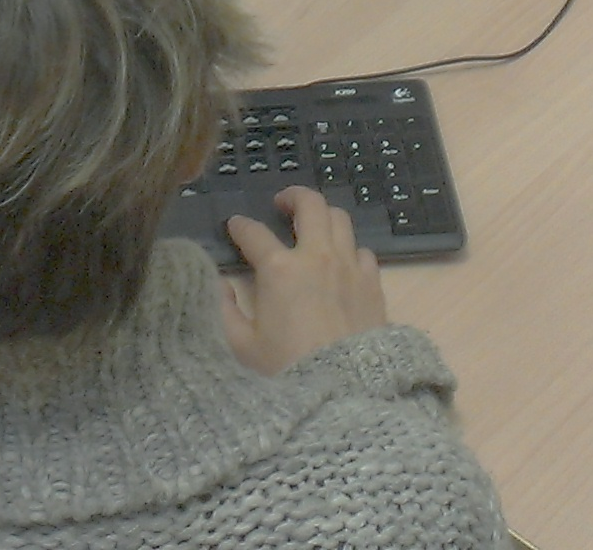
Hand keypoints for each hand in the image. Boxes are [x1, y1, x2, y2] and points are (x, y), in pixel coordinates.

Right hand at [220, 185, 386, 374]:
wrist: (348, 396)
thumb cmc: (289, 372)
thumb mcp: (242, 348)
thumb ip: (224, 312)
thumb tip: (219, 285)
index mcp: (279, 269)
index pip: (253, 233)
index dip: (240, 226)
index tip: (235, 226)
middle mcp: (316, 257)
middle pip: (310, 205)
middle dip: (292, 197)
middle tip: (282, 205)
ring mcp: (349, 268)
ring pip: (340, 219)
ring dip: (323, 217)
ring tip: (313, 227)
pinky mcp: (373, 285)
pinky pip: (363, 251)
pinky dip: (350, 250)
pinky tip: (342, 263)